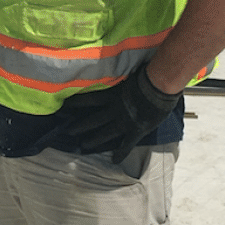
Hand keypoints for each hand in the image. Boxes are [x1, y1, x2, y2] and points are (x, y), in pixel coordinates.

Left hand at [64, 63, 181, 163]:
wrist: (159, 86)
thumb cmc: (147, 74)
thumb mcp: (128, 72)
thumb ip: (120, 74)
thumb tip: (113, 63)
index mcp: (113, 95)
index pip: (90, 99)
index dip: (77, 102)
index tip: (65, 105)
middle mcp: (115, 110)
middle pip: (94, 119)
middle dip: (80, 125)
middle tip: (67, 131)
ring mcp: (125, 121)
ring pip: (106, 133)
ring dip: (94, 139)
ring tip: (83, 145)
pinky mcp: (136, 130)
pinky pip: (127, 144)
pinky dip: (121, 153)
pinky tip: (114, 161)